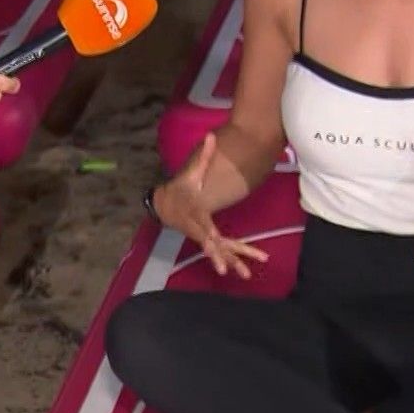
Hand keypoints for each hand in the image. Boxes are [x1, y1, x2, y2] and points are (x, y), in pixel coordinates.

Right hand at [152, 133, 267, 278]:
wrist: (167, 205)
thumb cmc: (182, 189)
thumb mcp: (191, 173)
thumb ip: (204, 157)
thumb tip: (211, 136)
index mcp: (195, 216)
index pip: (202, 227)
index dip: (208, 236)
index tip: (212, 244)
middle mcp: (200, 230)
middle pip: (212, 245)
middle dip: (220, 257)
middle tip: (229, 271)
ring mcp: (204, 237)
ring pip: (220, 252)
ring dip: (232, 263)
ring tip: (246, 275)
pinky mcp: (210, 240)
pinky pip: (224, 251)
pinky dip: (235, 259)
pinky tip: (246, 270)